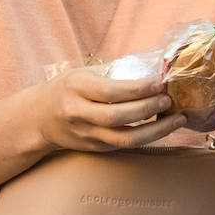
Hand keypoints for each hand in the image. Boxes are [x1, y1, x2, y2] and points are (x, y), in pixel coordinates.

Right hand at [32, 67, 184, 151]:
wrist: (38, 119)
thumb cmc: (67, 90)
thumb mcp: (83, 73)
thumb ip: (114, 71)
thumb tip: (155, 66)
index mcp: (75, 88)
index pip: (110, 91)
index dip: (138, 89)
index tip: (160, 84)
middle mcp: (78, 113)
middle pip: (117, 116)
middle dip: (148, 108)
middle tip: (169, 99)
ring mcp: (86, 134)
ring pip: (125, 139)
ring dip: (156, 130)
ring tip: (177, 119)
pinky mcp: (94, 148)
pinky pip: (125, 146)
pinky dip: (148, 137)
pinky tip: (164, 128)